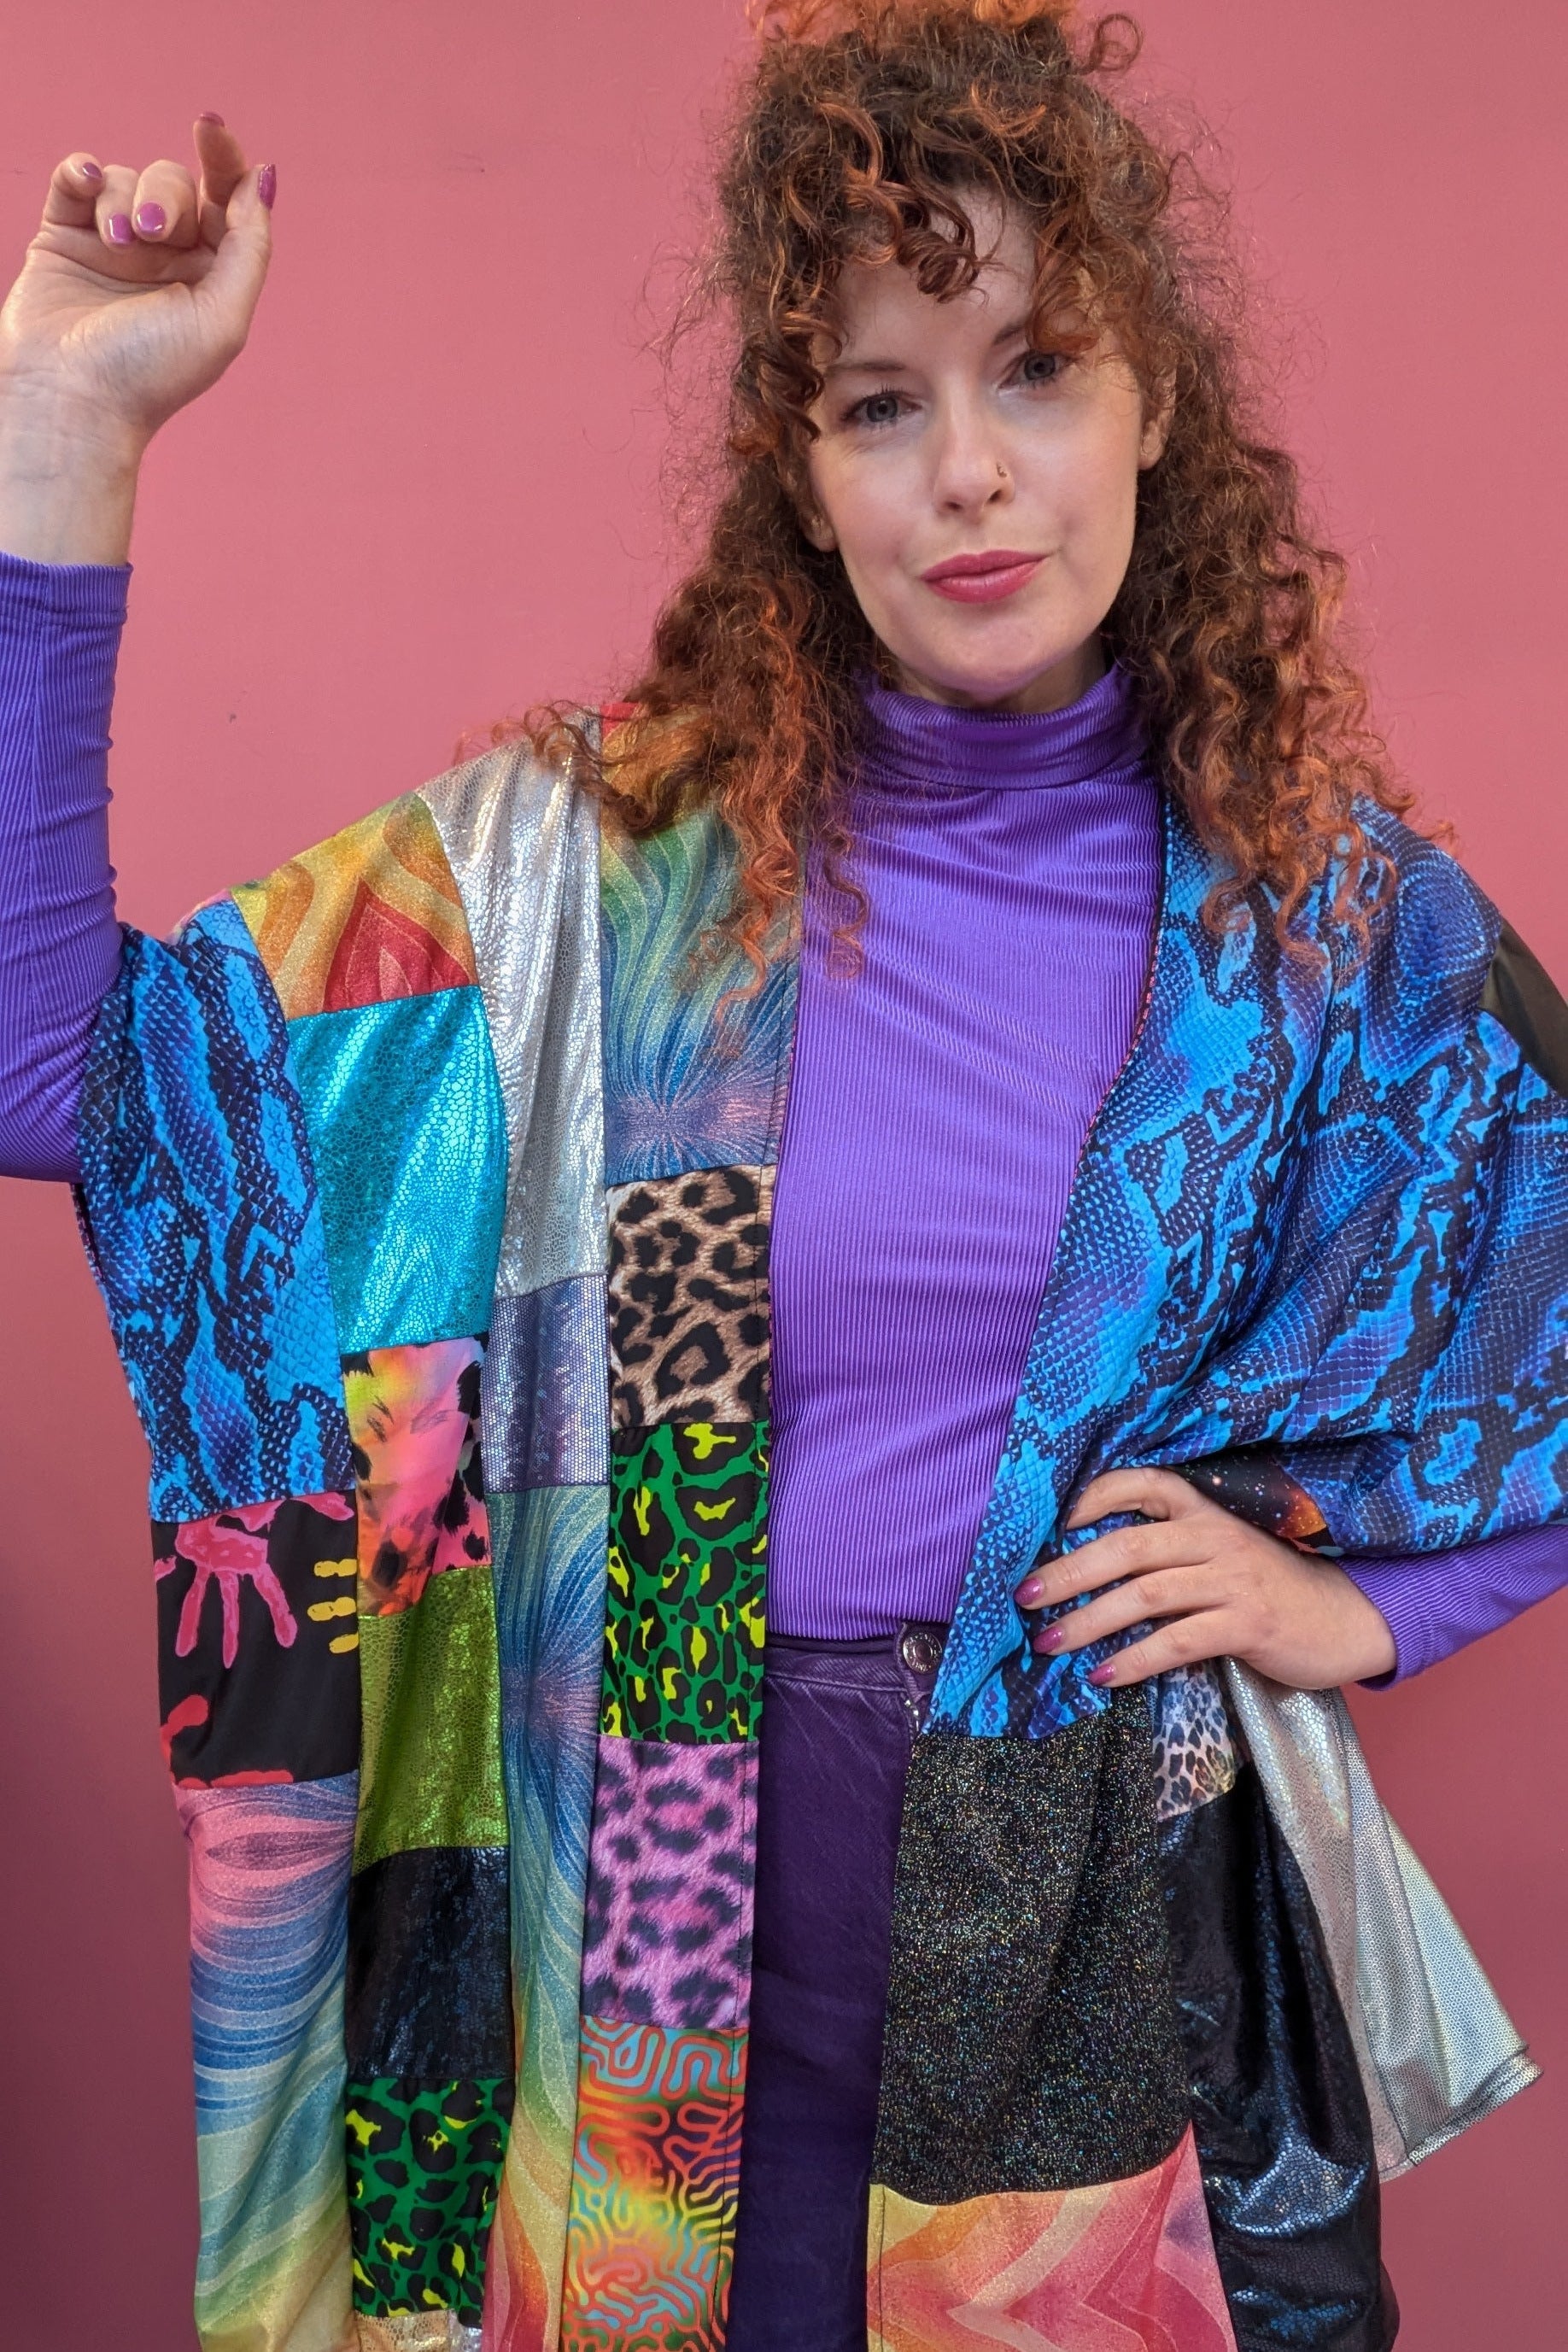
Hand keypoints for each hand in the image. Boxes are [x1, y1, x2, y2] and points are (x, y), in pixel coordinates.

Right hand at [0, 117, 271, 559]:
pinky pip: (78, 178)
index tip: (209, 127)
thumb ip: (250, 246)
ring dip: (125, 200)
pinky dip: (83, 171)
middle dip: (168, 196)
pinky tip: (87, 181)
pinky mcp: (65, 237)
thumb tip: (264, 177)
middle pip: (176, 184)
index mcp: (210, 277)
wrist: (72, 399)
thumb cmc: (151, 372)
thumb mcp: (223, 316)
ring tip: (117, 244)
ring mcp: (113, 245)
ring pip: (127, 178)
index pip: (225, 200)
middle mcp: (165, 258)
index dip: (224, 158)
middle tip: (152, 234)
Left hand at [1013, 1466, 1397, 1690]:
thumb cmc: (1267, 1586)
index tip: (1052, 1522)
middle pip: (1128, 1545)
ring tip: (1049, 1642)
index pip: (1144, 1482)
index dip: (1095, 1495)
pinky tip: (1102, 1676)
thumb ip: (1168, 1550)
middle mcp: (1214, 1537)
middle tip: (1024, 1596)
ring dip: (1089, 1620)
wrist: (1344, 1618)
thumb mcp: (1219, 1552)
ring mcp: (1232, 1579)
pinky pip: (1177, 1641)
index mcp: (1205, 1511)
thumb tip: (1087, 1570)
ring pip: (1145, 1594)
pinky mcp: (1247, 1624)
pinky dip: (1134, 1660)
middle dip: (1069, 1570)